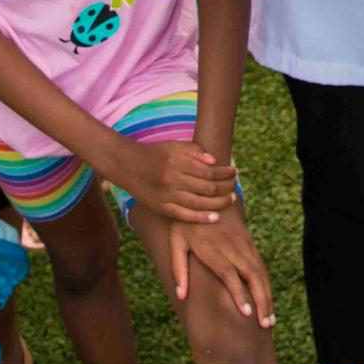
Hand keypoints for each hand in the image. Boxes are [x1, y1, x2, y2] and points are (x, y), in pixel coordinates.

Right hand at [105, 139, 237, 224]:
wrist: (128, 165)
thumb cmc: (155, 153)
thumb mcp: (174, 145)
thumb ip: (195, 151)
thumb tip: (214, 161)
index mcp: (177, 161)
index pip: (209, 171)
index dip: (225, 173)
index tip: (234, 172)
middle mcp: (172, 179)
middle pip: (207, 188)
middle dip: (226, 188)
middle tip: (235, 186)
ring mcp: (166, 195)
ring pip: (199, 203)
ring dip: (219, 203)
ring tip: (230, 199)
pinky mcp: (161, 208)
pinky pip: (184, 215)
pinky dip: (201, 217)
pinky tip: (214, 217)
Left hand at [170, 204, 275, 327]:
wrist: (205, 192)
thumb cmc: (186, 222)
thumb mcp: (175, 243)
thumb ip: (178, 269)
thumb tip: (182, 296)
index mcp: (213, 250)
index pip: (229, 275)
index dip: (239, 294)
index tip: (246, 314)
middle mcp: (232, 248)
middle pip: (252, 276)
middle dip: (261, 301)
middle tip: (265, 325)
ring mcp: (243, 244)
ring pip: (260, 272)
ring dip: (267, 295)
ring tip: (270, 319)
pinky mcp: (248, 241)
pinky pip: (260, 265)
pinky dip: (266, 284)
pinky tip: (267, 299)